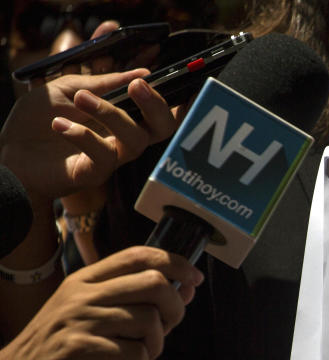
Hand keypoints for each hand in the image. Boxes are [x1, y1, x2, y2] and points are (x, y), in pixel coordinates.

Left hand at [0, 70, 177, 204]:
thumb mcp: (67, 88)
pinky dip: (83, 135)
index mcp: (120, 116)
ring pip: (136, 140)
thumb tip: (140, 73)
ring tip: (81, 98)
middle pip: (163, 128)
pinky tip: (59, 124)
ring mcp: (110, 157)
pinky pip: (104, 156)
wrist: (8, 151)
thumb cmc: (37, 120)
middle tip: (137, 86)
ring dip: (111, 114)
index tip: (157, 77)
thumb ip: (102, 82)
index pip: (158, 110)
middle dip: (156, 106)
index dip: (169, 97)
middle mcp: (122, 138)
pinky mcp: (94, 173)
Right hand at [0, 247, 202, 359]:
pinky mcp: (80, 352)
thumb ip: (133, 301)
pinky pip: (136, 355)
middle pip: (155, 284)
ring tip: (137, 359)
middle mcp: (84, 295)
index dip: (176, 262)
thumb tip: (185, 289)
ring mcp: (81, 321)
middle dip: (174, 309)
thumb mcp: (88, 314)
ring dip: (156, 347)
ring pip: (149, 322)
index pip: (139, 255)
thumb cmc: (58, 349)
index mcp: (86, 280)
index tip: (194, 279)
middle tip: (164, 331)